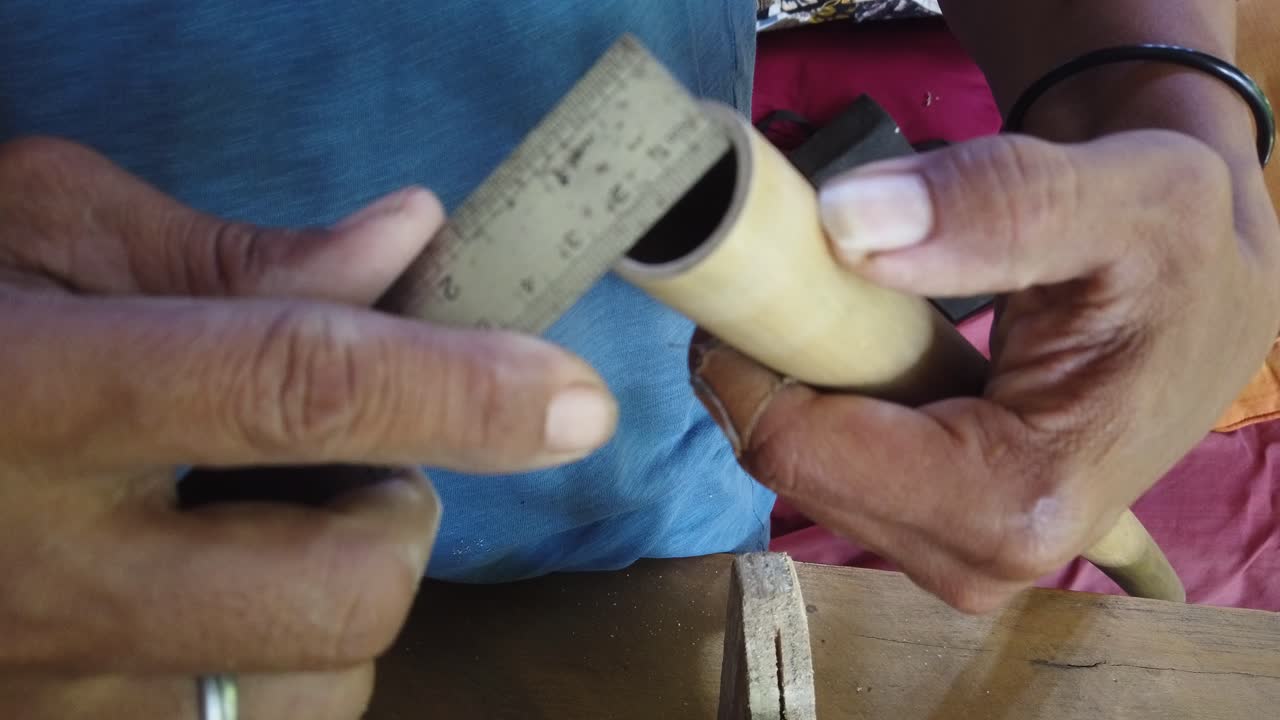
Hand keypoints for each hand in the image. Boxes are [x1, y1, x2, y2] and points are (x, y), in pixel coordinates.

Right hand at [0, 137, 616, 717]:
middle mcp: (40, 569)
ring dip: (339, 606)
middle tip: (350, 463)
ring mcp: (46, 689)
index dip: (454, 390)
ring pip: (311, 692)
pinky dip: (285, 681)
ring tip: (255, 536)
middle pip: (338, 587)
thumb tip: (402, 243)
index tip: (572, 397)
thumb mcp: (40, 237)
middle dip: (400, 517)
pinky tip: (222, 611)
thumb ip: (228, 254)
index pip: (289, 389)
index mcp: (32, 395)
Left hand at [691, 130, 1279, 612]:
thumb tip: (845, 226)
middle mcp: (980, 558)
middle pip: (790, 463)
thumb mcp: (1120, 196)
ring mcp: (955, 555)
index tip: (764, 261)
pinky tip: (870, 348)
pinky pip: (827, 468)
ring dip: (799, 376)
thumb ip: (992, 205)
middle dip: (776, 362)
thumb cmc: (1177, 249)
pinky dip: (823, 399)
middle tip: (817, 268)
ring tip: (860, 302)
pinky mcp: (939, 534)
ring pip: (798, 466)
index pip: (799, 449)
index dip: (753, 351)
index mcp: (1020, 502)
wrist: (1202, 288)